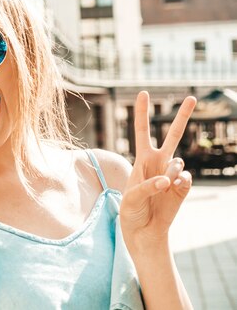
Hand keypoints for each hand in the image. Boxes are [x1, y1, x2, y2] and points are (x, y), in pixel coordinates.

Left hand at [120, 91, 195, 252]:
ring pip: (179, 162)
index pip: (142, 131)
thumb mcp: (130, 197)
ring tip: (161, 186)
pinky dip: (179, 185)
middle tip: (192, 97)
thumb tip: (167, 180)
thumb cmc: (132, 210)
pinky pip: (186, 179)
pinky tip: (173, 190)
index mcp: (142, 158)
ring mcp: (173, 173)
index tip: (144, 93)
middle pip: (173, 134)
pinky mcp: (183, 187)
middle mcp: (159, 162)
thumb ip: (147, 186)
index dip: (142, 112)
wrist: (145, 230)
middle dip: (182, 116)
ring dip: (170, 174)